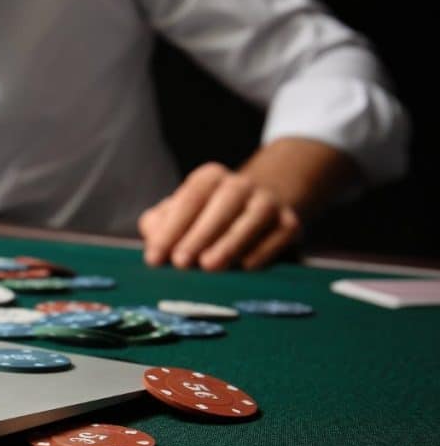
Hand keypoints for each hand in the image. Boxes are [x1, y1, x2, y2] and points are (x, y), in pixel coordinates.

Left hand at [138, 162, 300, 270]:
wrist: (261, 208)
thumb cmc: (206, 216)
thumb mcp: (180, 214)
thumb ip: (160, 225)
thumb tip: (153, 243)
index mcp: (209, 178)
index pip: (188, 200)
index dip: (170, 229)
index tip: (154, 258)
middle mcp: (240, 185)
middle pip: (220, 206)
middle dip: (198, 235)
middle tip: (181, 263)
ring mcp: (268, 202)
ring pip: (251, 219)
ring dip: (230, 243)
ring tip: (210, 265)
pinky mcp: (290, 222)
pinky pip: (279, 234)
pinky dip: (263, 250)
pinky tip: (246, 267)